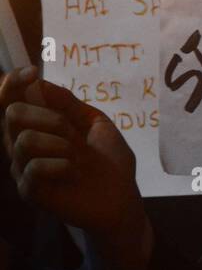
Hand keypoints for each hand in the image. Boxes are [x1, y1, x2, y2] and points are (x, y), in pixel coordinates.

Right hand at [2, 66, 141, 235]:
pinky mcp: (30, 191)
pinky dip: (62, 165)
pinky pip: (34, 168)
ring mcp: (22, 169)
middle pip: (12, 113)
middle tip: (74, 134)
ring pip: (24, 140)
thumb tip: (38, 81)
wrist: (122, 197)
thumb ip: (67, 103)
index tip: (31, 72)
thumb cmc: (108, 161)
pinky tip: (75, 172)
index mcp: (34, 128)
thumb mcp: (94, 123)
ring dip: (61, 143)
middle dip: (50, 117)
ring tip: (80, 157)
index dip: (13, 84)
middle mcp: (21, 146)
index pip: (8, 101)